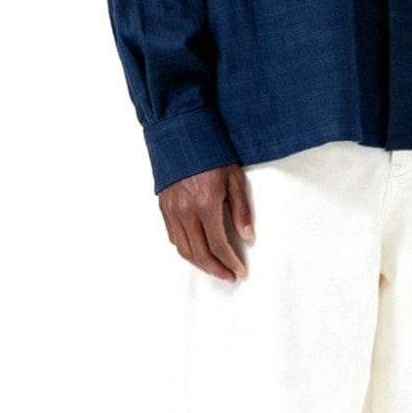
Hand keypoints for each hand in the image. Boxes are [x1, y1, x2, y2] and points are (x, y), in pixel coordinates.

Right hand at [159, 162, 253, 280]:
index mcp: (205, 203)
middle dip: (216, 269)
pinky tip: (197, 252)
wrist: (182, 135)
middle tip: (229, 276)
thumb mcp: (234, 179)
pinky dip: (186, 250)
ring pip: (184, 249)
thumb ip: (241, 210)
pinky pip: (173, 237)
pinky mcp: (164, 208)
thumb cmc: (212, 154)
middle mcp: (185, 211)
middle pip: (199, 253)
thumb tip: (247, 237)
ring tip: (214, 269)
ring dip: (200, 264)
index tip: (239, 270)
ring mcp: (172, 210)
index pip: (218, 244)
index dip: (229, 261)